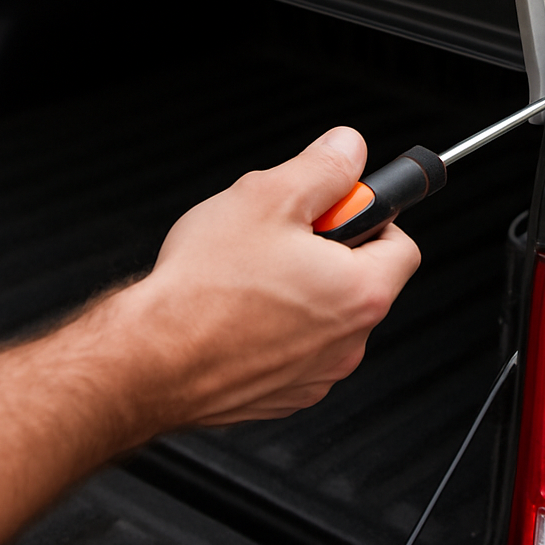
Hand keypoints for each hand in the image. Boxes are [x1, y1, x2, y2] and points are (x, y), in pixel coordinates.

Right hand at [121, 126, 421, 425]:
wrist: (141, 363)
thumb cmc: (202, 289)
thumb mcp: (269, 196)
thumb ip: (324, 167)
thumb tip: (349, 149)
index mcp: (362, 293)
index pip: (403, 244)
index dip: (373, 216)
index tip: (340, 207)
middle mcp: (349, 343)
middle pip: (363, 277)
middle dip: (331, 249)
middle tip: (283, 235)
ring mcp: (316, 376)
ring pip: (326, 313)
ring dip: (302, 287)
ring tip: (250, 272)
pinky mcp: (281, 395)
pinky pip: (296, 347)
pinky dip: (276, 325)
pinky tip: (236, 309)